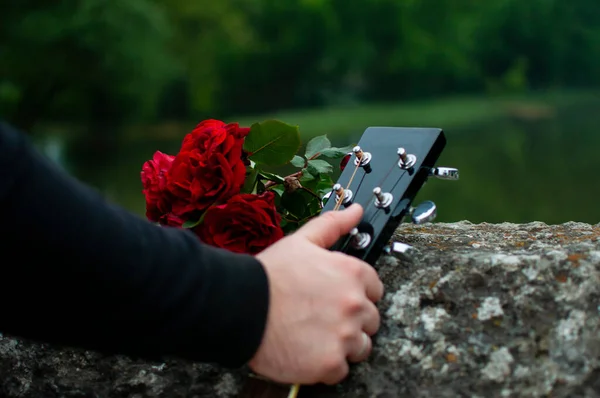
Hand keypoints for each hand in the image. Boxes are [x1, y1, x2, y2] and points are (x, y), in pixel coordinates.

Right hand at [249, 204, 383, 385]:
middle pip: (370, 320)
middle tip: (323, 318)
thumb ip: (333, 225)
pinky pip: (341, 370)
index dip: (356, 293)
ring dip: (343, 344)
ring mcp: (344, 337)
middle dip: (351, 320)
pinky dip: (327, 365)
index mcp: (353, 274)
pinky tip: (307, 350)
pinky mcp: (330, 364)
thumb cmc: (269, 275)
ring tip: (315, 336)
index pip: (375, 289)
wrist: (240, 306)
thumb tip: (356, 210)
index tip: (338, 298)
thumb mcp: (302, 241)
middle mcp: (354, 305)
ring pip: (360, 347)